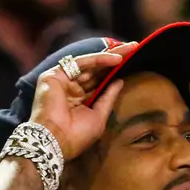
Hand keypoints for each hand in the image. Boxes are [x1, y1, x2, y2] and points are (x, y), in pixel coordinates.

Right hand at [28, 42, 137, 160]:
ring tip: (129, 49)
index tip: (132, 62)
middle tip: (133, 48)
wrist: (56, 141)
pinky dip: (99, 59)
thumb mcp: (99, 116)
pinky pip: (81, 63)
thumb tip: (120, 81)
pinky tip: (116, 58)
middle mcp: (71, 88)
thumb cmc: (76, 136)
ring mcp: (62, 80)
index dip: (114, 72)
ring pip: (90, 63)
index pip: (99, 81)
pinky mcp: (55, 75)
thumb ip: (108, 97)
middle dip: (115, 58)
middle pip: (96, 70)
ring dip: (110, 55)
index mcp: (79, 100)